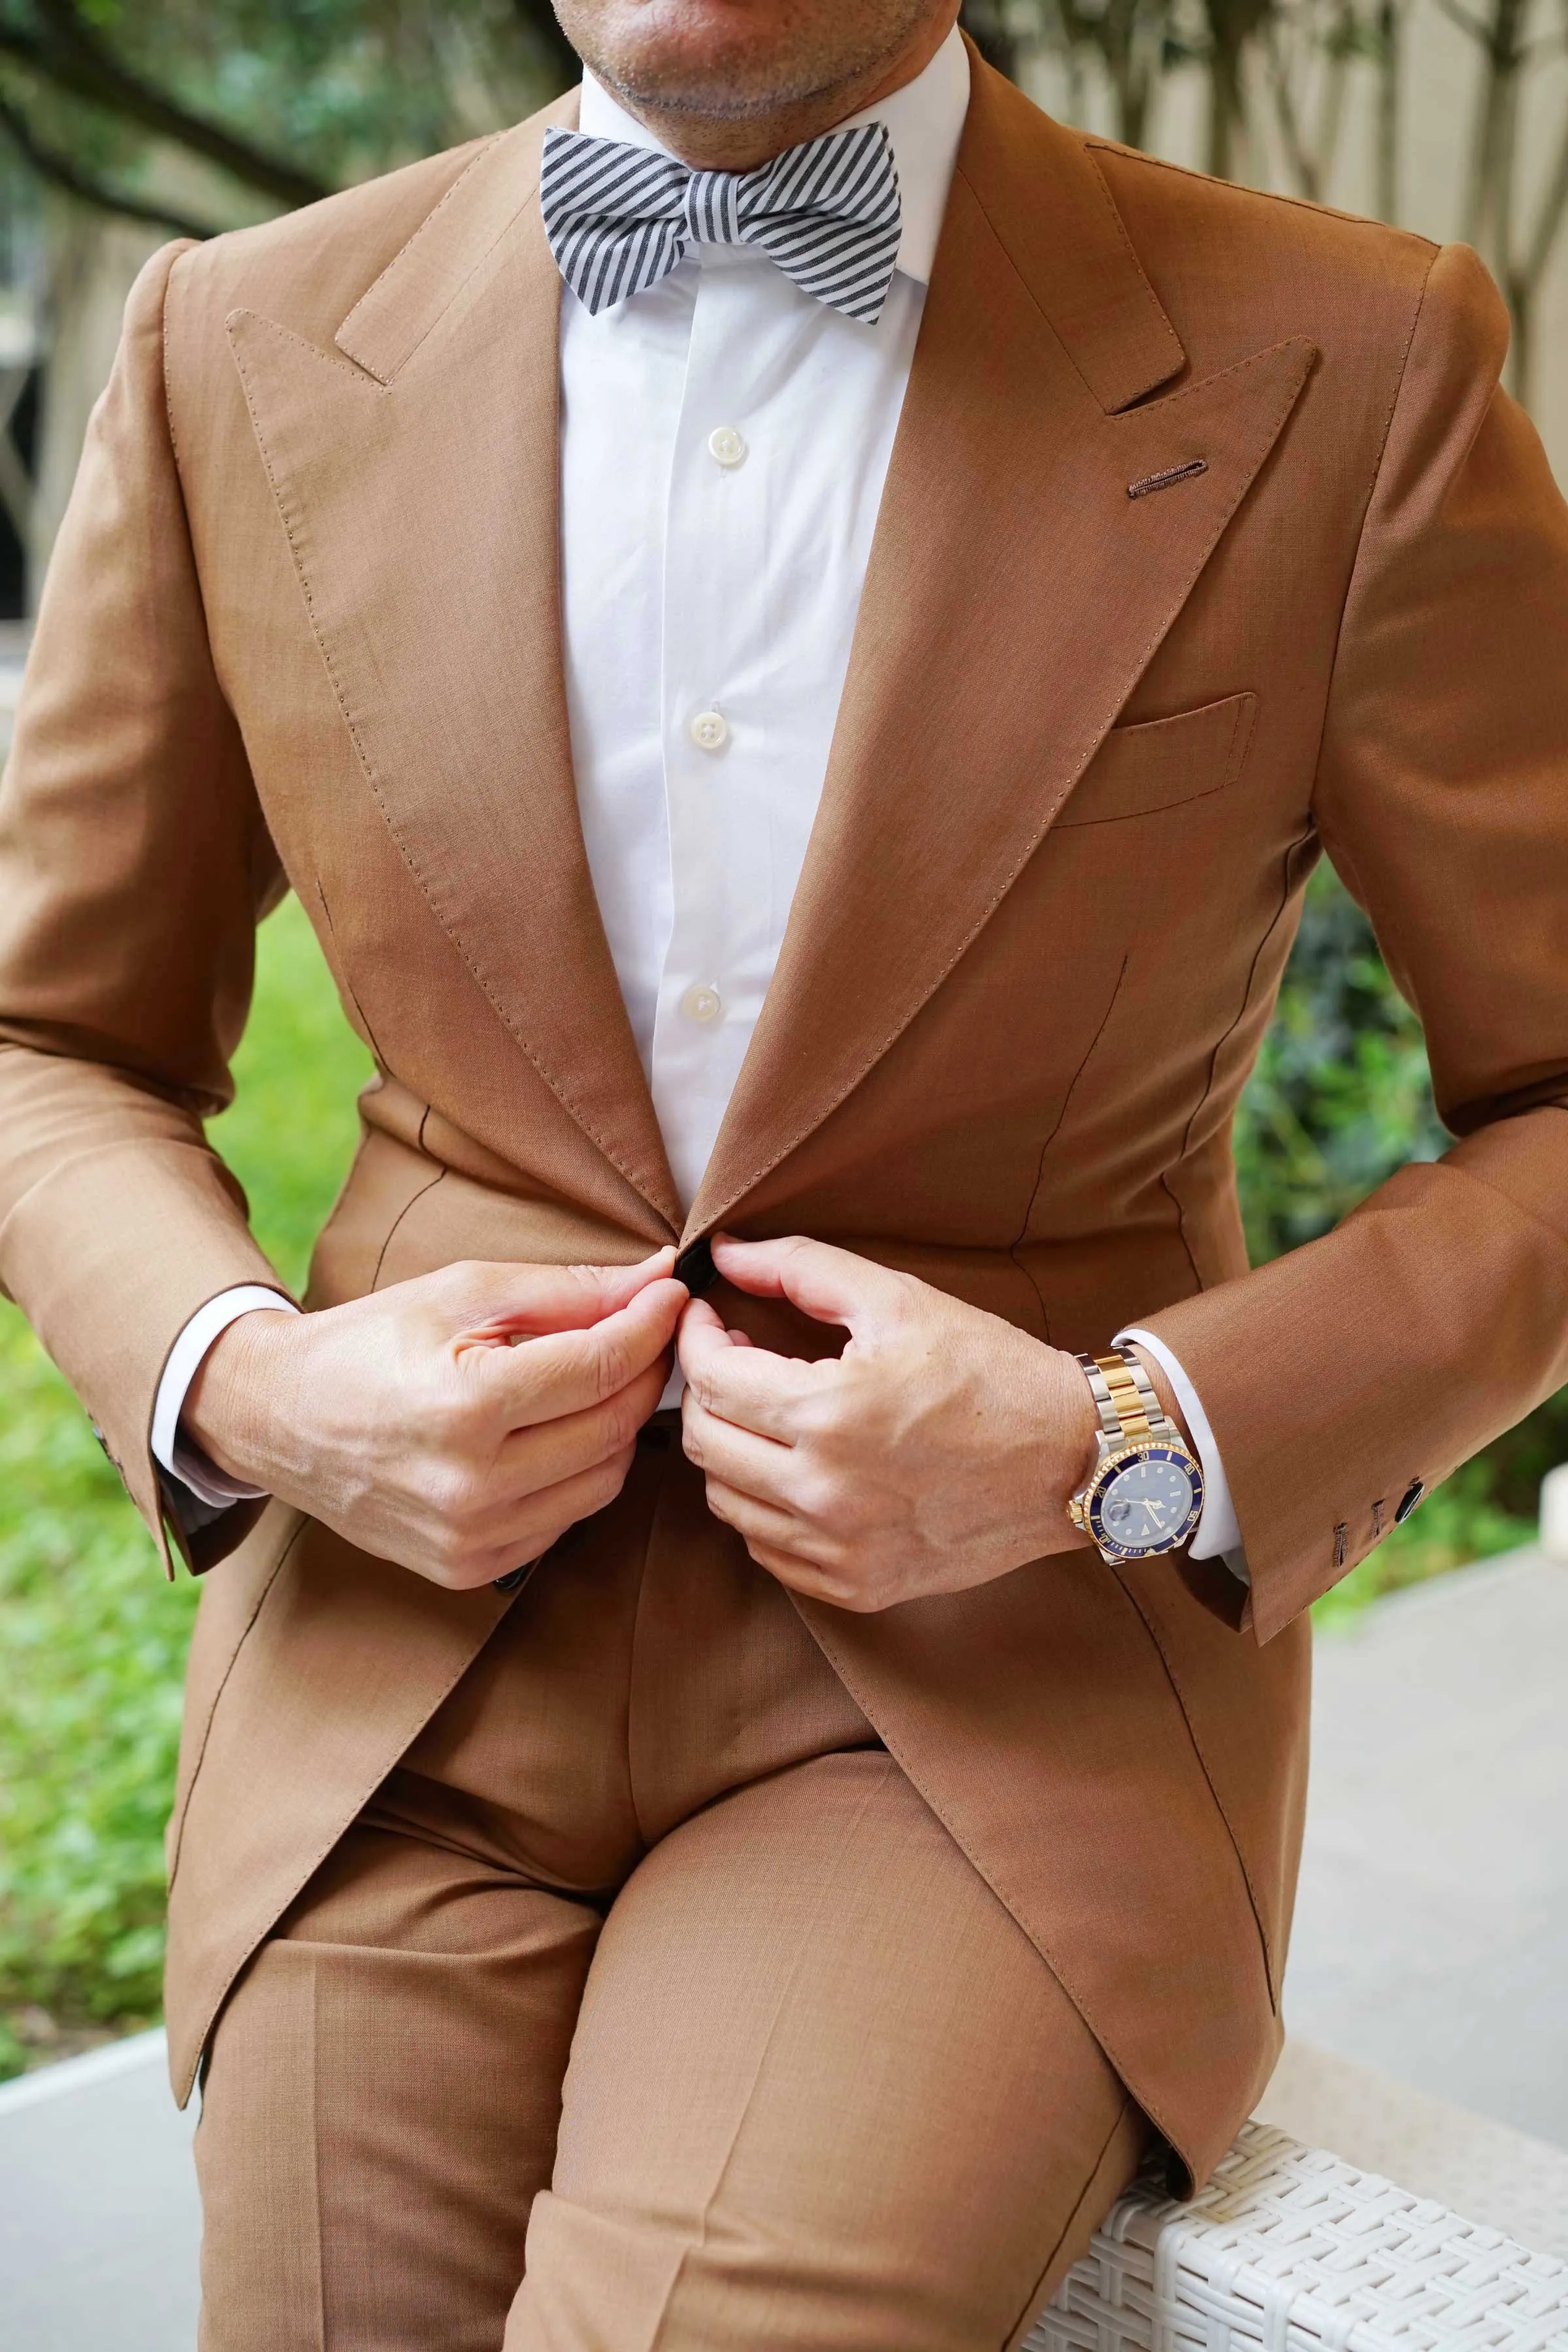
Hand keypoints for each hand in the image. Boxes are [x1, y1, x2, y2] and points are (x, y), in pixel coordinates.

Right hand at [185, 1252, 685, 1588]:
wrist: (278, 1419)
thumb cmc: (370, 1342)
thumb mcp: (462, 1292)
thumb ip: (567, 1290)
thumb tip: (656, 1277)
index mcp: (466, 1406)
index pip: (602, 1365)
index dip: (651, 1324)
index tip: (670, 1293)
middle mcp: (470, 1485)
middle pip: (613, 1426)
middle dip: (645, 1371)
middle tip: (649, 1331)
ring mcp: (469, 1537)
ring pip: (603, 1480)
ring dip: (619, 1426)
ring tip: (603, 1379)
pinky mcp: (467, 1568)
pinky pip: (566, 1521)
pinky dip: (579, 1473)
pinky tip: (558, 1433)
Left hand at [677, 1235, 1100, 1612]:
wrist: (1072, 1459)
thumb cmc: (991, 1371)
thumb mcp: (899, 1300)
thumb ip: (800, 1267)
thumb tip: (722, 1254)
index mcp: (830, 1414)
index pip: (711, 1379)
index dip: (695, 1339)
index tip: (710, 1319)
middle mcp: (825, 1493)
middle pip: (704, 1443)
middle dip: (704, 1392)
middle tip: (735, 1360)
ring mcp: (839, 1550)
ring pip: (725, 1502)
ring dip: (729, 1450)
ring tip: (765, 1413)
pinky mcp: (857, 1587)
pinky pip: (768, 1549)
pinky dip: (762, 1506)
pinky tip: (794, 1468)